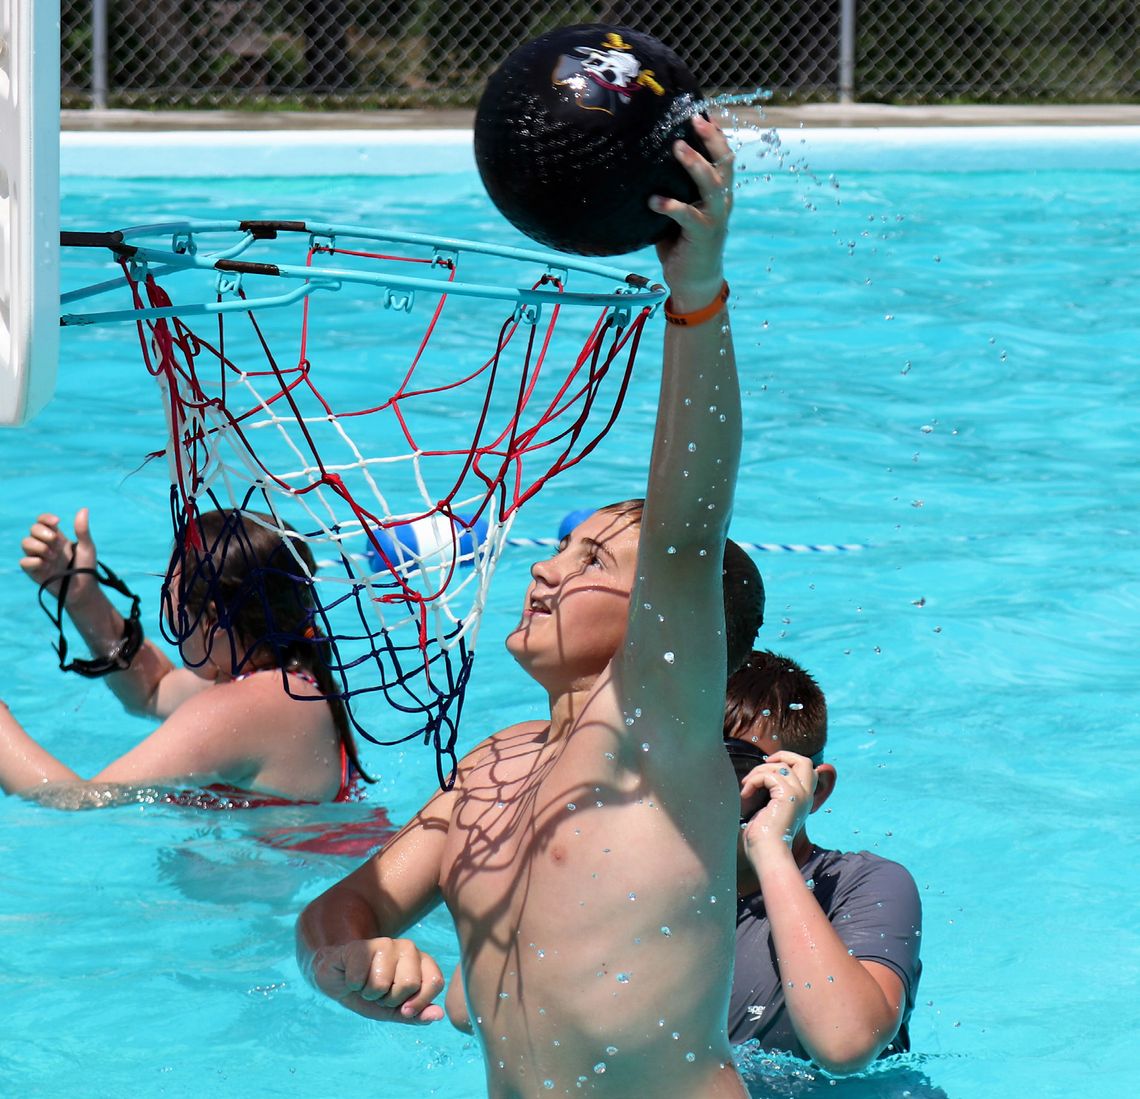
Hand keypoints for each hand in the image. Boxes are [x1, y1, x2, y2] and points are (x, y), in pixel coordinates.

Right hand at [20, 509, 97, 602]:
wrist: (84, 589)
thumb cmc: (86, 568)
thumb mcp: (87, 547)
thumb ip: (82, 530)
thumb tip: (84, 509)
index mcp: (57, 537)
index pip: (42, 521)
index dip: (45, 518)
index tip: (57, 522)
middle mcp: (45, 546)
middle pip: (32, 529)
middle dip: (44, 533)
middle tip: (56, 543)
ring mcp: (38, 558)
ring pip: (25, 543)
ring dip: (39, 547)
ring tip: (53, 557)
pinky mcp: (34, 571)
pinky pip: (23, 562)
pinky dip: (34, 561)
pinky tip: (46, 566)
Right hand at [308, 936, 445, 1023]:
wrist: (339, 979)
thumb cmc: (371, 993)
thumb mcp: (394, 1010)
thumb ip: (417, 1014)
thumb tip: (438, 1015)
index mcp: (422, 962)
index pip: (435, 982)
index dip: (419, 1003)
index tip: (403, 1009)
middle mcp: (408, 948)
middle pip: (409, 984)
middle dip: (390, 999)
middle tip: (380, 993)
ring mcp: (386, 943)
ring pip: (382, 983)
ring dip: (369, 993)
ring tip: (366, 984)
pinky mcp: (361, 945)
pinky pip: (359, 979)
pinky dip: (353, 986)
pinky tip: (352, 977)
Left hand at [650, 113, 732, 310]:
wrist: (695, 280)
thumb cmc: (682, 243)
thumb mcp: (681, 211)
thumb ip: (674, 190)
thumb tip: (647, 164)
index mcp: (718, 192)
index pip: (723, 156)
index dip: (715, 134)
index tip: (700, 112)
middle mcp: (722, 200)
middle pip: (724, 162)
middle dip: (711, 139)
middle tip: (693, 120)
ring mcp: (715, 217)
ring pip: (712, 183)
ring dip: (695, 164)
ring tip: (676, 147)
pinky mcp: (703, 234)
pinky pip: (687, 215)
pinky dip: (670, 205)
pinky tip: (653, 200)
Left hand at [740, 750, 816, 861]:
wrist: (767, 856)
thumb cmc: (763, 842)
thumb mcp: (768, 812)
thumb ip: (770, 795)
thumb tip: (757, 778)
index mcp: (803, 801)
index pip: (807, 772)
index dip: (788, 764)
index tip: (767, 772)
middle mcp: (805, 797)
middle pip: (805, 762)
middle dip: (783, 756)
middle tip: (764, 765)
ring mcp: (799, 795)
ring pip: (780, 766)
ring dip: (758, 772)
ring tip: (746, 787)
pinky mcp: (788, 796)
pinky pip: (768, 775)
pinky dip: (753, 781)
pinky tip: (745, 795)